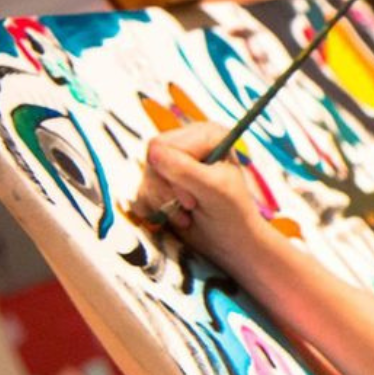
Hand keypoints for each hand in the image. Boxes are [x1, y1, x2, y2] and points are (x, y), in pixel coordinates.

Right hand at [133, 123, 273, 269]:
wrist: (231, 241)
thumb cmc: (232, 213)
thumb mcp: (213, 189)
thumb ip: (184, 169)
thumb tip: (152, 152)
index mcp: (207, 134)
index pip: (164, 145)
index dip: (173, 174)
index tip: (194, 197)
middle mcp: (188, 143)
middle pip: (151, 158)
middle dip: (167, 190)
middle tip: (191, 205)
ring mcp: (173, 162)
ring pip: (145, 177)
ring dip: (163, 203)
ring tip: (187, 213)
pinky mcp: (161, 183)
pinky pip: (141, 192)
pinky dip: (155, 209)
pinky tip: (176, 216)